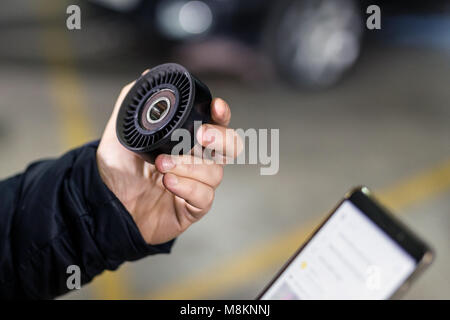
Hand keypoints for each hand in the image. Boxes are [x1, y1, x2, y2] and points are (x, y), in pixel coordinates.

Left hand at [97, 73, 240, 243]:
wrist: (107, 202)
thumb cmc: (120, 168)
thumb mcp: (122, 131)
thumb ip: (135, 103)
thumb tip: (149, 75)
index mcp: (188, 139)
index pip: (216, 124)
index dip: (222, 115)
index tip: (216, 107)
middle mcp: (198, 160)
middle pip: (230, 147)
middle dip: (221, 138)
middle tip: (201, 135)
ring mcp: (198, 184)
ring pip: (215, 172)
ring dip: (189, 165)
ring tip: (161, 164)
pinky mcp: (192, 207)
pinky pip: (204, 197)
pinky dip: (187, 187)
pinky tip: (168, 182)